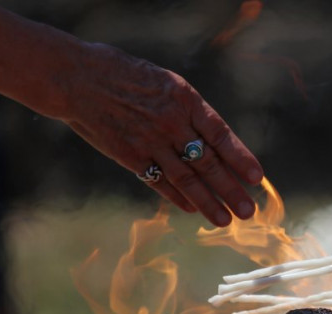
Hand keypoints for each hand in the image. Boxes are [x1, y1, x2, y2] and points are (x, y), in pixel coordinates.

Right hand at [63, 42, 263, 226]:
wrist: (75, 78)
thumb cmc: (124, 74)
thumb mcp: (165, 82)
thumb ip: (189, 111)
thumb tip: (216, 141)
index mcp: (184, 99)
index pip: (220, 134)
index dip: (240, 157)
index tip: (256, 177)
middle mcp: (171, 122)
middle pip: (207, 162)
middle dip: (230, 189)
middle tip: (248, 211)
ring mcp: (150, 141)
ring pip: (186, 178)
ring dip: (208, 202)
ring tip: (225, 220)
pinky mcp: (130, 156)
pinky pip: (159, 181)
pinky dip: (178, 196)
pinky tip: (193, 209)